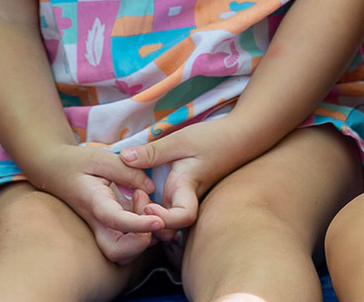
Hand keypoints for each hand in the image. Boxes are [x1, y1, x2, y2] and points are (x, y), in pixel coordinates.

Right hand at [28, 143, 163, 263]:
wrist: (52, 170)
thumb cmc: (75, 162)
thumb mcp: (102, 158)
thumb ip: (128, 172)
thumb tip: (150, 188)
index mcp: (94, 203)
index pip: (116, 221)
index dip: (139, 225)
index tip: (159, 221)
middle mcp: (98, 222)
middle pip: (118, 252)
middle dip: (141, 242)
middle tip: (150, 211)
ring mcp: (102, 228)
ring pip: (124, 250)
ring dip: (143, 234)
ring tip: (143, 199)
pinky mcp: (109, 227)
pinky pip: (127, 238)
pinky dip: (141, 228)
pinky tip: (142, 201)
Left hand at [119, 121, 237, 238]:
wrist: (240, 136)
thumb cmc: (213, 137)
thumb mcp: (180, 140)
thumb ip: (153, 151)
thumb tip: (123, 158)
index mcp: (187, 187)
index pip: (181, 218)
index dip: (163, 219)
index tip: (148, 205)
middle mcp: (188, 198)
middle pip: (169, 227)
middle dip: (148, 222)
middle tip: (134, 197)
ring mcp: (189, 197)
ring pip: (168, 220)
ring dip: (150, 216)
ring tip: (137, 193)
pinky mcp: (187, 192)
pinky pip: (170, 209)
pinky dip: (155, 206)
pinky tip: (142, 190)